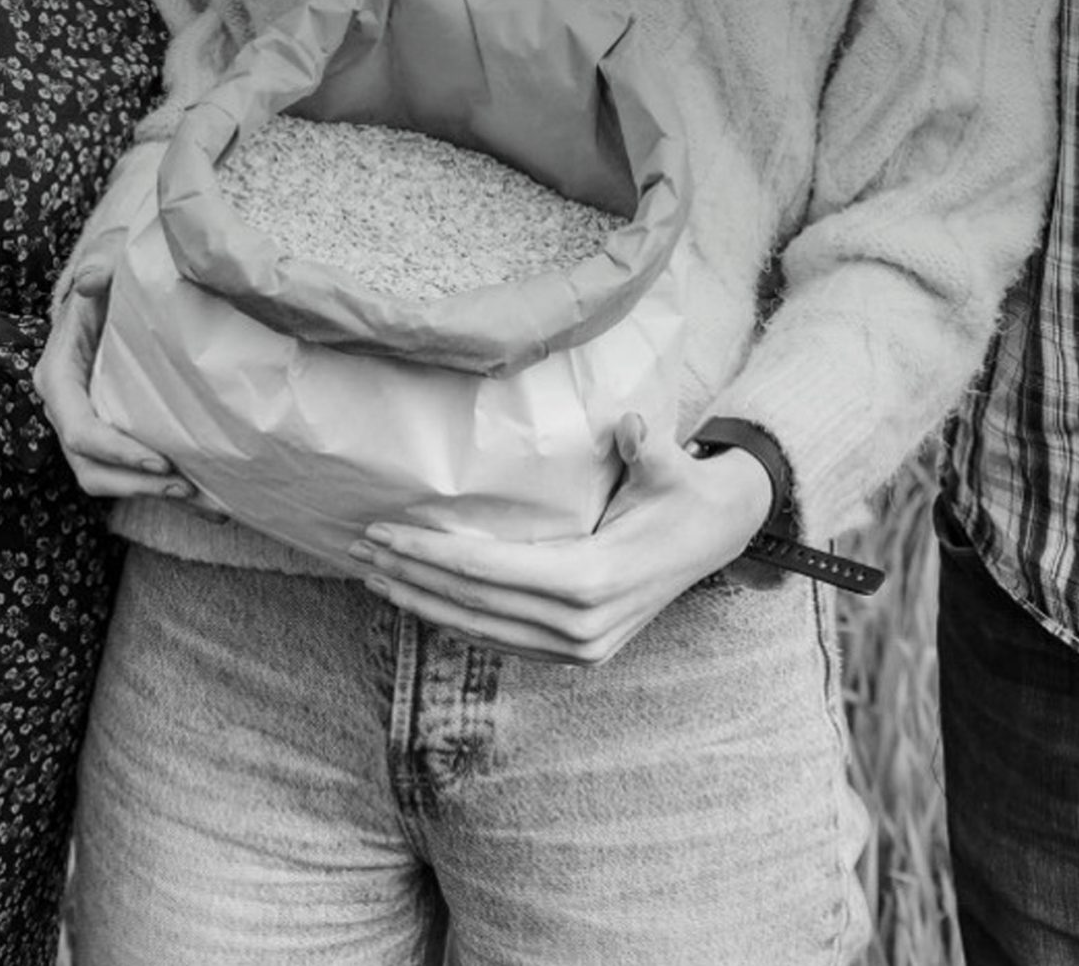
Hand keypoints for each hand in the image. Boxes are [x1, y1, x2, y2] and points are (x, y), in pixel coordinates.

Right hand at [33, 268, 192, 502]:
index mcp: (58, 377)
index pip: (78, 429)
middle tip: (188, 488)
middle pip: (91, 469)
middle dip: (138, 487)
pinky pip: (131, 474)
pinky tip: (209, 500)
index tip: (161, 462)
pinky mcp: (113, 435)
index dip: (116, 452)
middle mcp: (68, 410)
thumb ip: (101, 266)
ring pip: (110, 482)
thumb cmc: (112, 273)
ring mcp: (89, 427)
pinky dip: (167, 489)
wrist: (117, 287)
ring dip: (155, 496)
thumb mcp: (107, 260)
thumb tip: (89, 282)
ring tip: (206, 502)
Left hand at [347, 416, 773, 664]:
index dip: (431, 554)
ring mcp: (580, 647)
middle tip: (361, 551)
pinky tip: (425, 601)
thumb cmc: (682, 491)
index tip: (385, 534)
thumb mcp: (670, 466)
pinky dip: (460, 622)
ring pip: (483, 630)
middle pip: (474, 604)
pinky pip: (504, 641)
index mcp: (592, 581)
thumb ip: (649, 447)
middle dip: (413, 578)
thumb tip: (632, 426)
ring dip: (425, 603)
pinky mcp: (579, 652)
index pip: (489, 571)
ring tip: (377, 575)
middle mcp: (580, 626)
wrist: (717, 535)